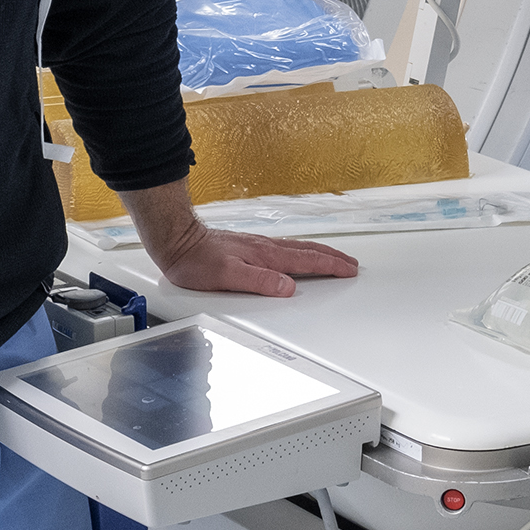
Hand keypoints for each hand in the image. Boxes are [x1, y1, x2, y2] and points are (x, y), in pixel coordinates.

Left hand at [121, 178, 357, 297]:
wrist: (178, 241)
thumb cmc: (197, 261)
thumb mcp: (227, 277)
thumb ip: (259, 282)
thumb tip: (288, 287)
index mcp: (266, 256)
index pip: (306, 261)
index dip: (330, 266)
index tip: (349, 270)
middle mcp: (266, 248)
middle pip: (308, 251)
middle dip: (333, 257)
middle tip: (351, 264)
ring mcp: (259, 246)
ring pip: (298, 248)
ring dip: (320, 253)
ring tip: (335, 257)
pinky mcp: (250, 246)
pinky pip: (286, 248)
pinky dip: (302, 251)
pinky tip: (299, 253)